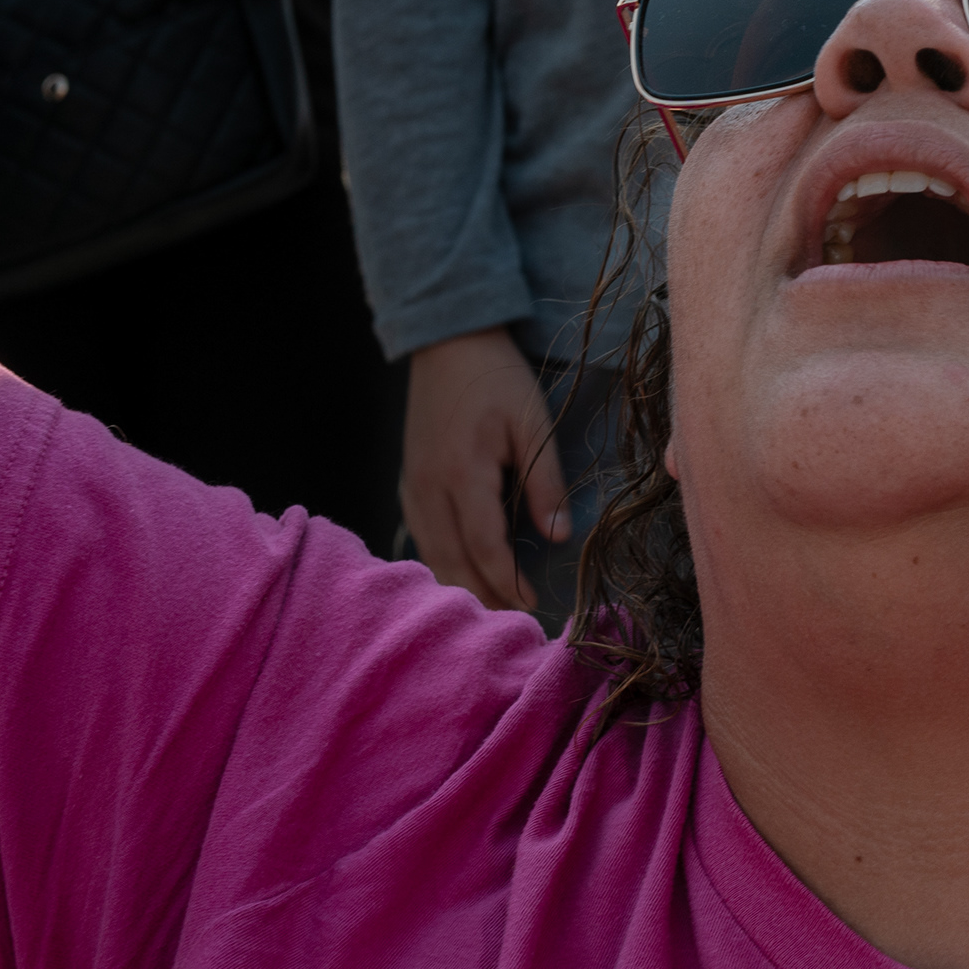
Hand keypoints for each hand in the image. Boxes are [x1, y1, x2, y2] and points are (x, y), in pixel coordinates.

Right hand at [402, 327, 568, 609]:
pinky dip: (441, 562)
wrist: (448, 342)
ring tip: (489, 611)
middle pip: (451, 561)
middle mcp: (429, 487)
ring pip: (431, 554)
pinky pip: (421, 536)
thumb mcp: (533, 424)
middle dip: (482, 597)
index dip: (507, 581)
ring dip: (458, 585)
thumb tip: (559, 537)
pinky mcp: (409, 481)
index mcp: (462, 473)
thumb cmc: (496, 379)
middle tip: (511, 626)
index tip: (532, 606)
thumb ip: (545, 482)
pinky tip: (459, 577)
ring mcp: (412, 486)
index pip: (484, 546)